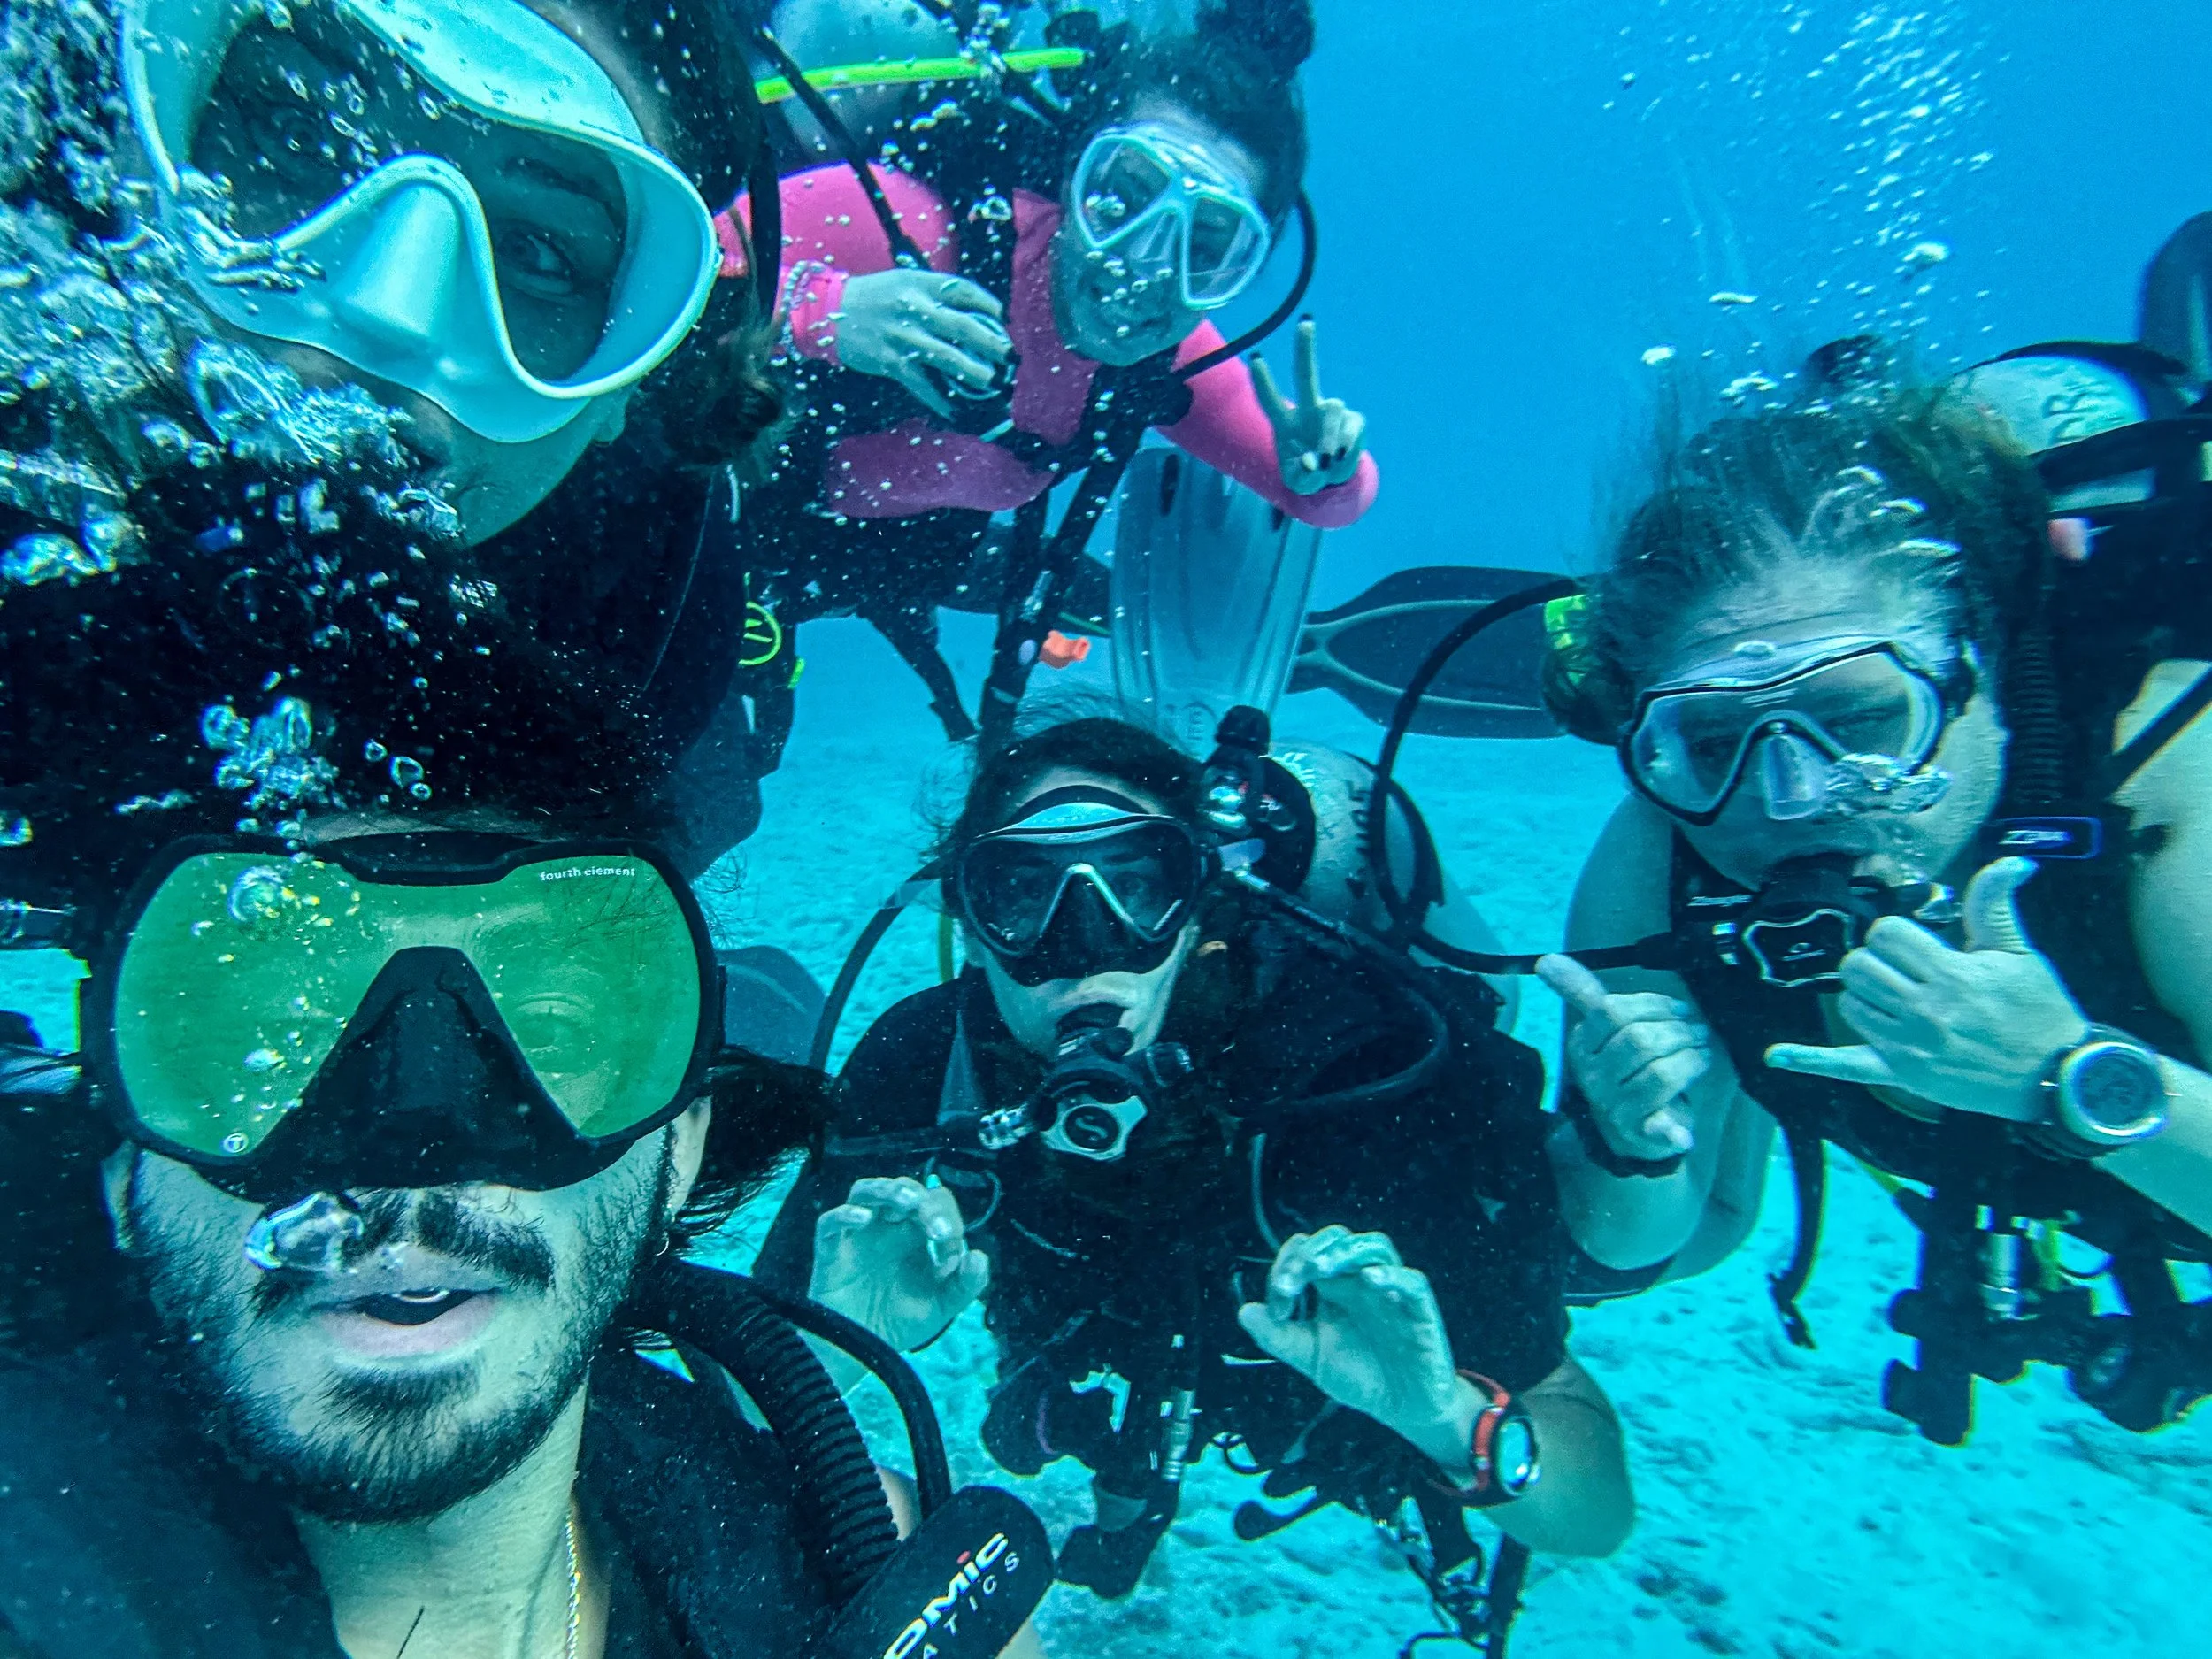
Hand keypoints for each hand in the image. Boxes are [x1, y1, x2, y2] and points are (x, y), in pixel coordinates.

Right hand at [809, 1176, 988, 1352]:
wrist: (863, 1350)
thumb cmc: (901, 1321)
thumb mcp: (942, 1306)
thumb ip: (965, 1283)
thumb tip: (979, 1256)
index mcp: (915, 1234)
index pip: (932, 1203)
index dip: (945, 1215)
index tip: (950, 1245)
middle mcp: (886, 1227)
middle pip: (901, 1190)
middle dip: (922, 1201)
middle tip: (937, 1229)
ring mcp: (857, 1235)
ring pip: (865, 1191)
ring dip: (886, 1190)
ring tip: (907, 1201)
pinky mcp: (831, 1250)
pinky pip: (829, 1222)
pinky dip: (845, 1214)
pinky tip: (864, 1219)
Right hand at [834, 270, 1012, 416]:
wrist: (830, 311)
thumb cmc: (874, 297)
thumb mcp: (905, 282)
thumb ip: (935, 294)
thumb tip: (973, 313)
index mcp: (921, 284)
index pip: (963, 290)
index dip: (987, 304)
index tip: (1002, 317)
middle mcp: (913, 308)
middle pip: (961, 325)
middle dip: (989, 342)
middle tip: (1009, 355)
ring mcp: (902, 336)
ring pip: (944, 356)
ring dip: (971, 371)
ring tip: (990, 382)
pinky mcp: (889, 360)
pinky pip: (920, 383)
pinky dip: (937, 398)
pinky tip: (952, 410)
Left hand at [1236, 1226, 1471, 1470]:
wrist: (1401, 1409)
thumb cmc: (1359, 1377)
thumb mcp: (1311, 1358)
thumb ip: (1278, 1336)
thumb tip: (1244, 1311)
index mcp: (1334, 1289)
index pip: (1309, 1255)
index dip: (1289, 1266)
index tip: (1278, 1299)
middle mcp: (1361, 1282)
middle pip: (1340, 1240)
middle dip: (1315, 1250)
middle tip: (1296, 1274)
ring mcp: (1391, 1292)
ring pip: (1376, 1247)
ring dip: (1347, 1252)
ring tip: (1324, 1267)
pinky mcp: (1419, 1311)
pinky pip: (1412, 1281)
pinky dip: (1392, 1275)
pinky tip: (1371, 1281)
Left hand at [1251, 319, 1367, 494]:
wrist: (1333, 479)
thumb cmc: (1308, 475)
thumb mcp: (1299, 484)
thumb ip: (1303, 476)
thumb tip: (1317, 460)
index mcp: (1285, 422)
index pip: (1270, 400)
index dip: (1263, 382)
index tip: (1255, 357)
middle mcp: (1308, 410)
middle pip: (1306, 375)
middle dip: (1306, 349)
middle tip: (1305, 322)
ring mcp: (1332, 413)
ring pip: (1333, 410)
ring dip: (1331, 437)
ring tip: (1328, 461)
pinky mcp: (1355, 421)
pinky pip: (1352, 429)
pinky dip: (1348, 448)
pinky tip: (1342, 459)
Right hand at [1537, 953, 1705, 1158]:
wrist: (1629, 1131)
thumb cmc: (1624, 1069)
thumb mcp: (1604, 1031)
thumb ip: (1582, 993)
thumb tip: (1546, 959)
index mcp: (1581, 1047)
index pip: (1611, 1011)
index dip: (1653, 1005)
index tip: (1680, 1010)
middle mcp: (1592, 1077)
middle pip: (1639, 1040)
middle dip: (1678, 1031)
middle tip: (1699, 1031)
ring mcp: (1614, 1107)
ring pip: (1660, 1073)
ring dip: (1692, 1058)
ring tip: (1703, 1052)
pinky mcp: (1639, 1133)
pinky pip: (1658, 1127)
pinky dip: (1672, 1131)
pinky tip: (1682, 1134)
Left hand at [1765, 858, 2090, 1120]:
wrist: (2056, 1076)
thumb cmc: (2038, 1010)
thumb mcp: (2019, 953)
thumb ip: (1996, 906)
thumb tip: (2012, 862)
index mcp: (1952, 976)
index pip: (1886, 935)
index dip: (1895, 934)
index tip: (1916, 945)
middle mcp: (1925, 1011)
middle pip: (1859, 967)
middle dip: (1875, 961)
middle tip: (1904, 971)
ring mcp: (1909, 1045)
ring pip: (1850, 1004)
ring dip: (1864, 995)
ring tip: (1897, 998)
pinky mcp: (1902, 1074)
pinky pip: (1846, 1066)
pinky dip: (1809, 1060)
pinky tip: (1776, 1056)